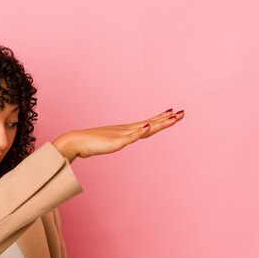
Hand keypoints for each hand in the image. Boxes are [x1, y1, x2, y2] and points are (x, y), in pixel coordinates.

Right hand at [52, 109, 183, 162]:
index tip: (174, 113)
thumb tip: (122, 140)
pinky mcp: (116, 142)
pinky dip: (140, 131)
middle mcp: (127, 130)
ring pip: (145, 128)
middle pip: (151, 124)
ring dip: (159, 122)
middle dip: (167, 119)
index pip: (148, 123)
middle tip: (182, 113)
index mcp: (127, 131)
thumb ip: (118, 142)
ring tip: (173, 117)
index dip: (162, 119)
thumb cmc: (90, 144)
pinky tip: (147, 126)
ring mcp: (122, 135)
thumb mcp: (109, 144)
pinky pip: (130, 137)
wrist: (76, 142)